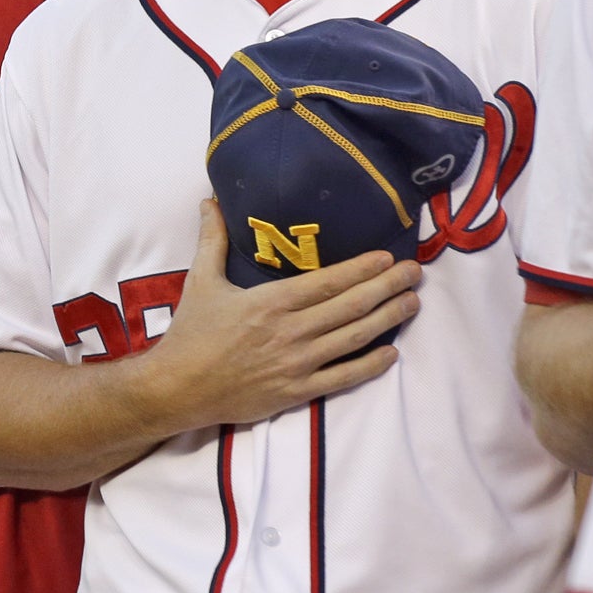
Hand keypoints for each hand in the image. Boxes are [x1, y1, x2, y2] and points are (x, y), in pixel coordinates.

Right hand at [143, 201, 420, 430]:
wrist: (176, 389)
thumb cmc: (190, 334)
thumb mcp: (201, 282)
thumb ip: (212, 240)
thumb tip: (208, 200)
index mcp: (270, 302)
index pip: (328, 282)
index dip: (362, 269)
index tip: (388, 257)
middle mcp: (290, 332)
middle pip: (351, 307)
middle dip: (388, 288)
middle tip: (415, 273)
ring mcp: (297, 364)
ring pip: (354, 338)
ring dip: (388, 319)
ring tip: (412, 303)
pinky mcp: (297, 391)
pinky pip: (343, 377)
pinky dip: (371, 365)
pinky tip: (390, 352)